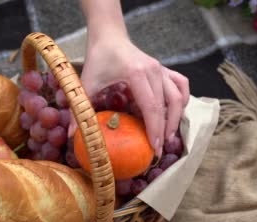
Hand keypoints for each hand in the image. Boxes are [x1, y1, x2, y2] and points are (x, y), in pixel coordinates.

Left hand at [76, 36, 188, 156]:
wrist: (109, 36)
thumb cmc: (98, 59)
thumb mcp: (87, 83)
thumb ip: (80, 109)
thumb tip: (73, 136)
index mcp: (136, 74)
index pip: (151, 107)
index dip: (154, 129)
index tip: (154, 148)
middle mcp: (154, 70)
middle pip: (167, 105)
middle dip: (166, 129)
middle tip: (159, 149)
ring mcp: (161, 69)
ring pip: (179, 96)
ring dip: (176, 118)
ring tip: (168, 136)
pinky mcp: (164, 69)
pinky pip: (181, 85)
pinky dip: (182, 100)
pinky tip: (176, 114)